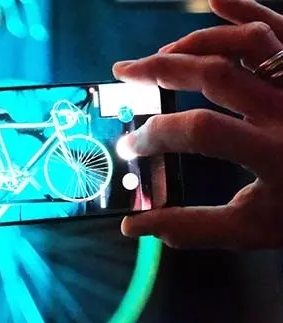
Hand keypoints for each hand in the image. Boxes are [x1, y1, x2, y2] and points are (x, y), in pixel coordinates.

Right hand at [113, 0, 282, 249]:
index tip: (130, 144)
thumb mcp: (250, 230)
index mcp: (270, 153)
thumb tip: (131, 227)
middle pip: (213, 73)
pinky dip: (245, 9)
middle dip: (159, 70)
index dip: (155, 134)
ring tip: (161, 55)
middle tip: (124, 72)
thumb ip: (191, 228)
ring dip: (195, 42)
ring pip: (244, 42)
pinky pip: (277, 27)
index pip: (199, 131)